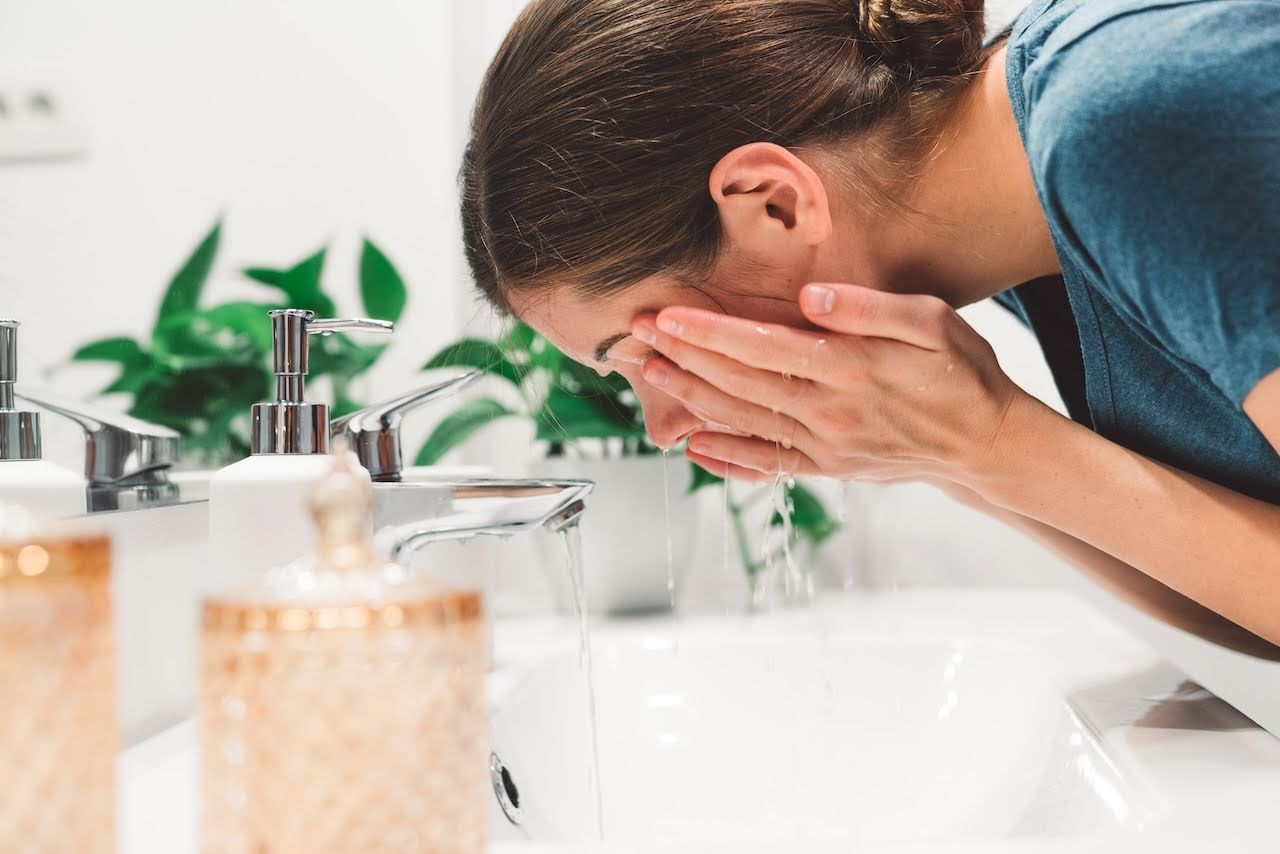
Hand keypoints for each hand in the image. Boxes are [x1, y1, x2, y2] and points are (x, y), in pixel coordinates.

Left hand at [631, 283, 1025, 486]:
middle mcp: (828, 413)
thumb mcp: (932, 322)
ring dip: (691, 398)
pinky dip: (725, 457)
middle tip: (638, 332)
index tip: (667, 316)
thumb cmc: (963, 373)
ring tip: (651, 372)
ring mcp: (824, 446)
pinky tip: (693, 445)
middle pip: (739, 383)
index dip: (708, 333)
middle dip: (683, 356)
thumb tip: (810, 299)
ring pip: (743, 421)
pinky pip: (766, 465)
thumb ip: (869, 309)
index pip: (761, 348)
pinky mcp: (827, 469)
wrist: (987, 446)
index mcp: (849, 370)